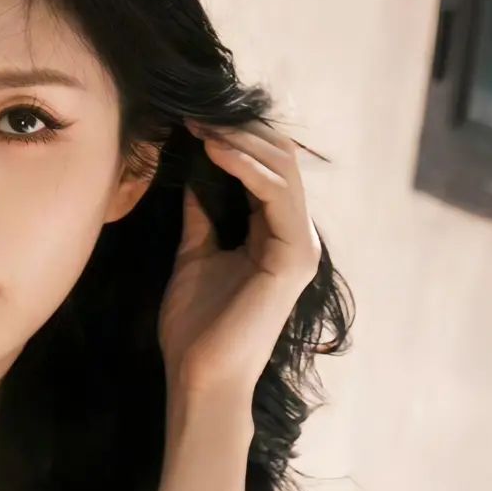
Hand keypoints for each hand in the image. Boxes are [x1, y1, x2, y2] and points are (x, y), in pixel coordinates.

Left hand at [157, 117, 321, 401]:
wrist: (198, 377)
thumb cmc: (195, 329)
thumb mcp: (194, 254)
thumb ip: (202, 214)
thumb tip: (195, 171)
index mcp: (275, 236)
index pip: (265, 168)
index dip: (232, 138)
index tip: (190, 119)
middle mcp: (296, 237)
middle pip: (279, 160)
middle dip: (237, 130)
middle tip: (195, 113)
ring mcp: (301, 246)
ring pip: (282, 169)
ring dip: (239, 141)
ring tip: (200, 125)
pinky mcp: (296, 257)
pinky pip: (277, 195)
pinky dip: (246, 167)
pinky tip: (215, 150)